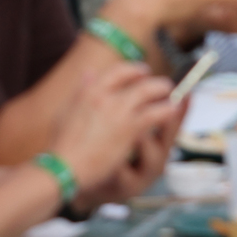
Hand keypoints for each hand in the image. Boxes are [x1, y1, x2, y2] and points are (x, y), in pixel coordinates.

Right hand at [50, 62, 177, 195]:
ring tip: (173, 94)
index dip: (133, 69)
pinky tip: (174, 111)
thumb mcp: (67, 110)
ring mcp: (119, 111)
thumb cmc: (63, 144)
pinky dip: (166, 110)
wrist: (65, 167)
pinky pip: (154, 113)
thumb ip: (81, 91)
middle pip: (137, 80)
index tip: (142, 71)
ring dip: (162, 91)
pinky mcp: (129, 128)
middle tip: (162, 84)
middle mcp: (107, 95)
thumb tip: (89, 71)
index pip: (118, 70)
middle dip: (152, 80)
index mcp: (91, 90)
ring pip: (148, 92)